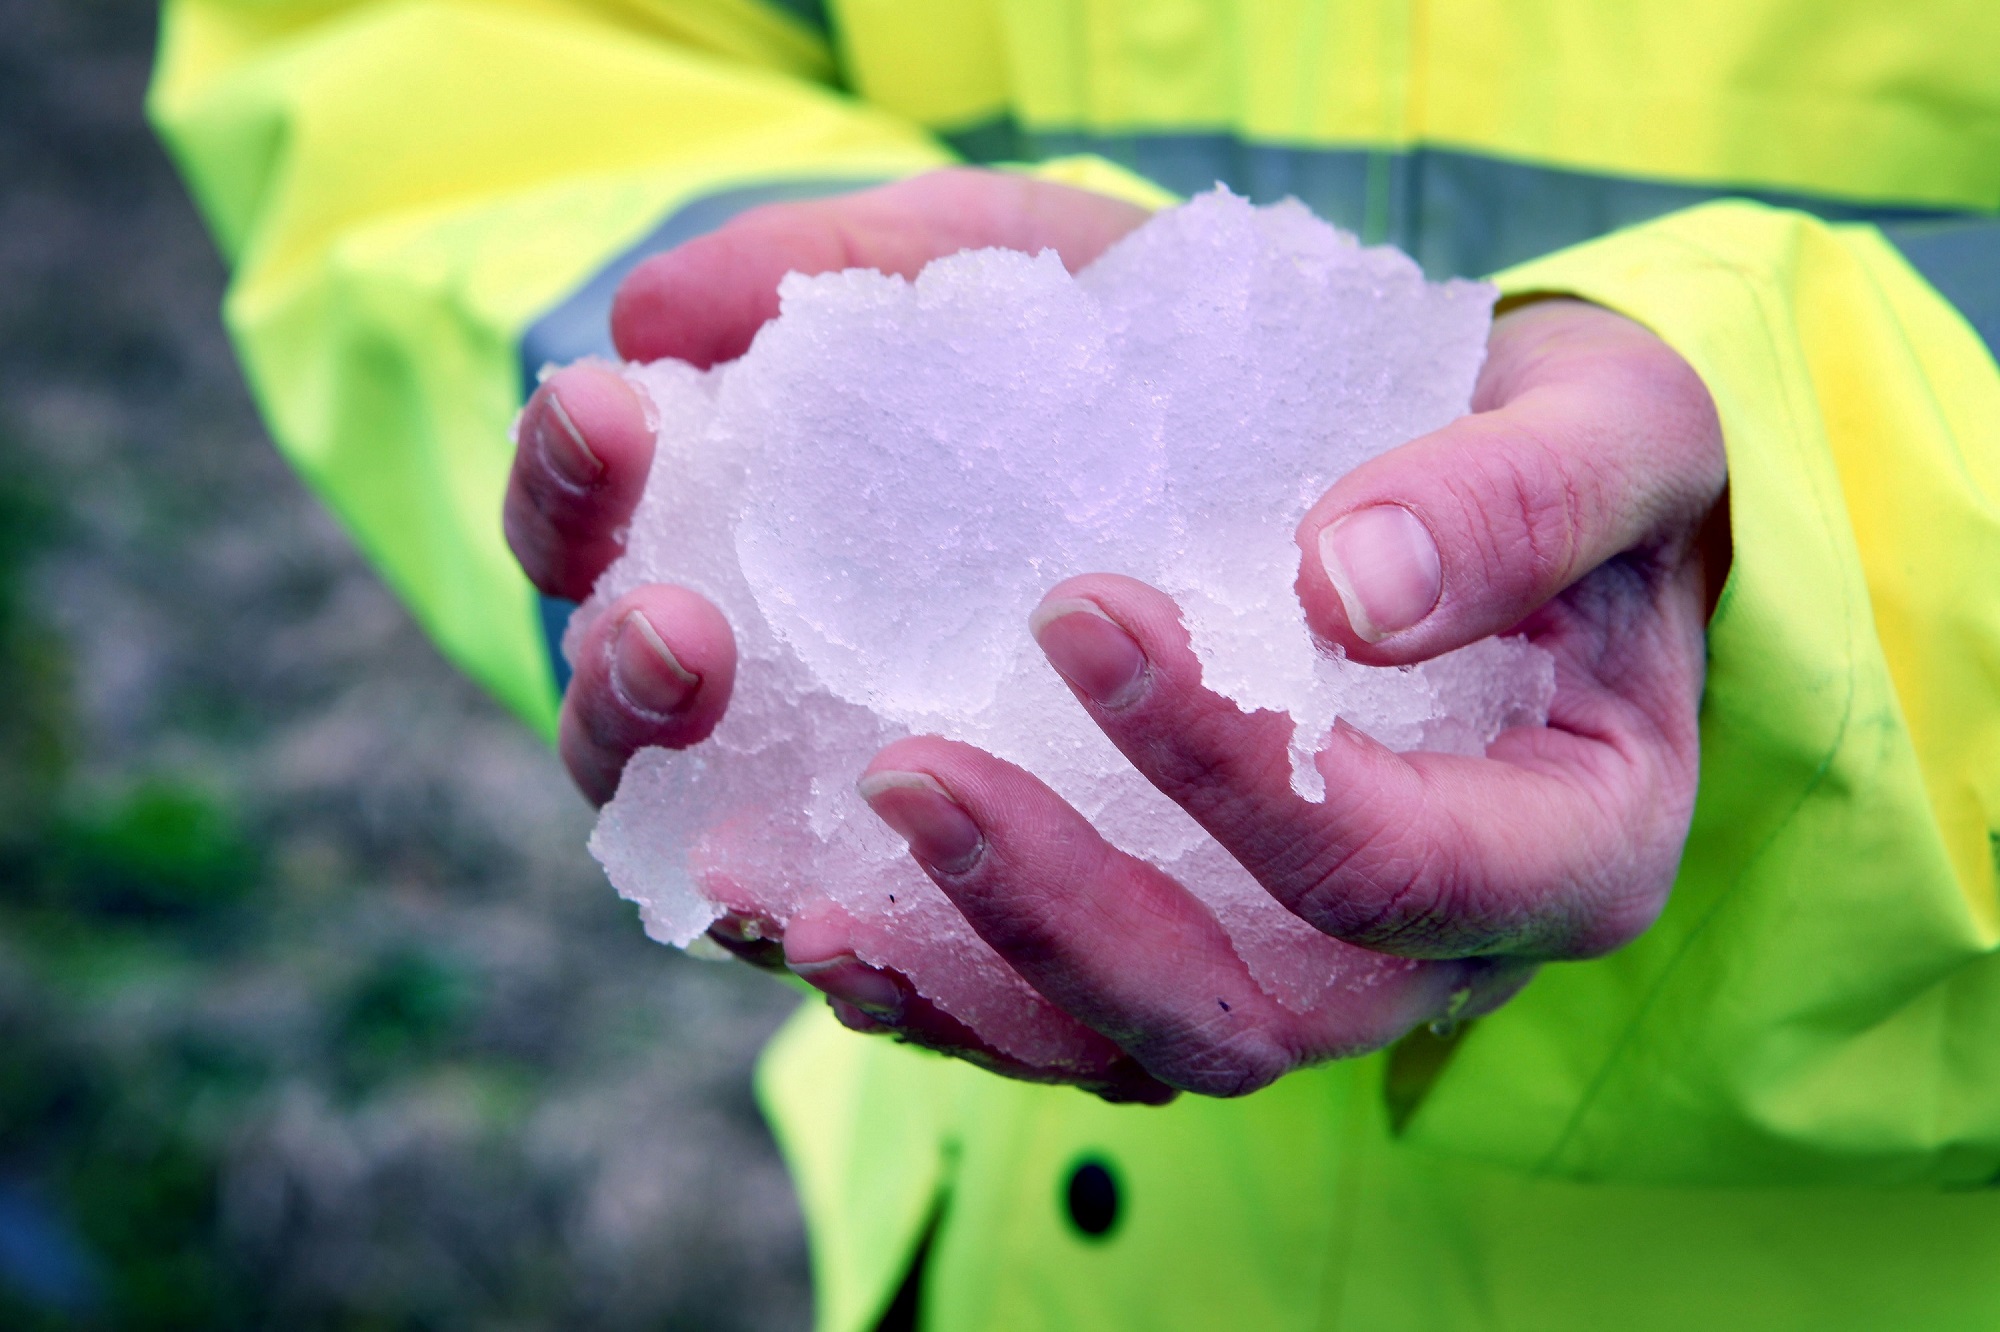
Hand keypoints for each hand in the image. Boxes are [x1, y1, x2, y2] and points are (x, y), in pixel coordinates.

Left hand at [504, 169, 1727, 1099]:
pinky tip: (809, 916)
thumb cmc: (1583, 467)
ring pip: (1138, 1054)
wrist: (1542, 525)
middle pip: (1245, 1011)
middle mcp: (1441, 958)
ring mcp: (1322, 980)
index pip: (1393, 865)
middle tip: (900, 768)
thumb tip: (1345, 582)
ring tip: (809, 899)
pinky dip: (943, 997)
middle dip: (1059, 908)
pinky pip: (1076, 1032)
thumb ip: (1520, 489)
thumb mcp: (1614, 425)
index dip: (1229, 771)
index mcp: (1567, 843)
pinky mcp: (1217, 959)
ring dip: (971, 987)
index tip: (1075, 607)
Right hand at [506, 169, 1174, 1098]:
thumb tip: (643, 315)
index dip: (563, 504)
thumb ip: (858, 262)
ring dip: (754, 859)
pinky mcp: (1104, 960)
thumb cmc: (1176, 363)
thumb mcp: (1032, 266)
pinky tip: (853, 938)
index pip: (610, 559)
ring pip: (782, 918)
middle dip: (623, 706)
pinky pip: (978, 1025)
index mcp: (784, 569)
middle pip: (642, 773)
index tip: (606, 411)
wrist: (1387, 458)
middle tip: (672, 627)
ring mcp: (944, 863)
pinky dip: (910, 992)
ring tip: (844, 780)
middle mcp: (826, 735)